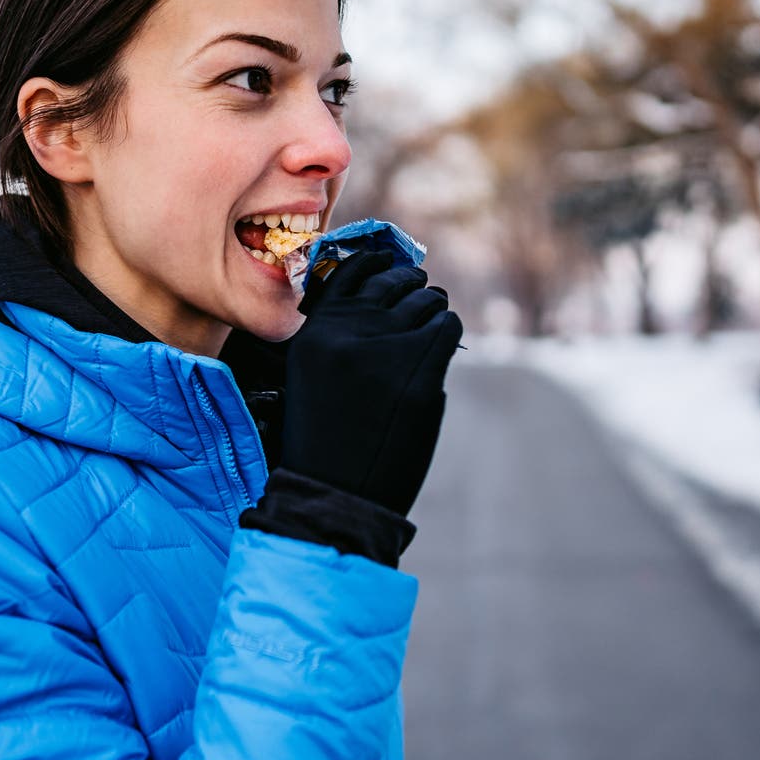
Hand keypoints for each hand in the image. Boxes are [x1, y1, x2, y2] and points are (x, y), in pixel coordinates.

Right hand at [282, 249, 461, 517]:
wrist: (336, 494)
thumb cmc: (324, 442)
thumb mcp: (312, 377)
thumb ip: (339, 336)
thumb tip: (387, 298)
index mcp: (315, 332)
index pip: (350, 272)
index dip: (376, 265)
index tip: (389, 265)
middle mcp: (348, 332)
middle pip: (393, 283)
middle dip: (410, 285)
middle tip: (420, 291)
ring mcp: (386, 351)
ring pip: (426, 303)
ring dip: (432, 308)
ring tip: (432, 317)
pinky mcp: (420, 374)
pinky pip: (446, 329)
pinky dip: (447, 331)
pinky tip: (440, 342)